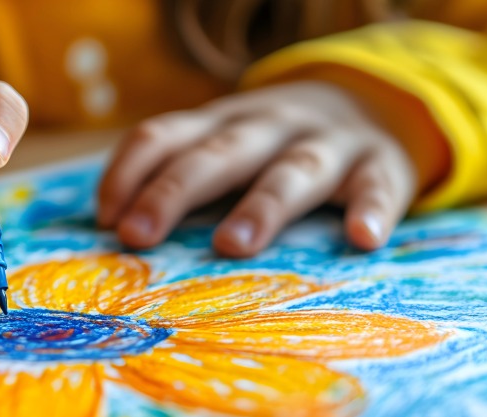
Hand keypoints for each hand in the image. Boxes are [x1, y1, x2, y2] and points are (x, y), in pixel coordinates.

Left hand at [97, 81, 418, 256]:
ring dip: (260, 206)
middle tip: (138, 235)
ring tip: (230, 244)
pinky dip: (371, 209)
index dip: (127, 173)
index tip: (106, 220)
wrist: (372, 103)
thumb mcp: (224, 145)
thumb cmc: (273, 147)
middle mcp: (267, 127)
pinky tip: (363, 238)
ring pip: (291, 171)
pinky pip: (376, 186)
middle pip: (216, 155)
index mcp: (219, 124)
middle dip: (172, 192)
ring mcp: (326, 143)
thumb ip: (180, 177)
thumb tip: (116, 231)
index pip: (162, 136)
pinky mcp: (381, 165)